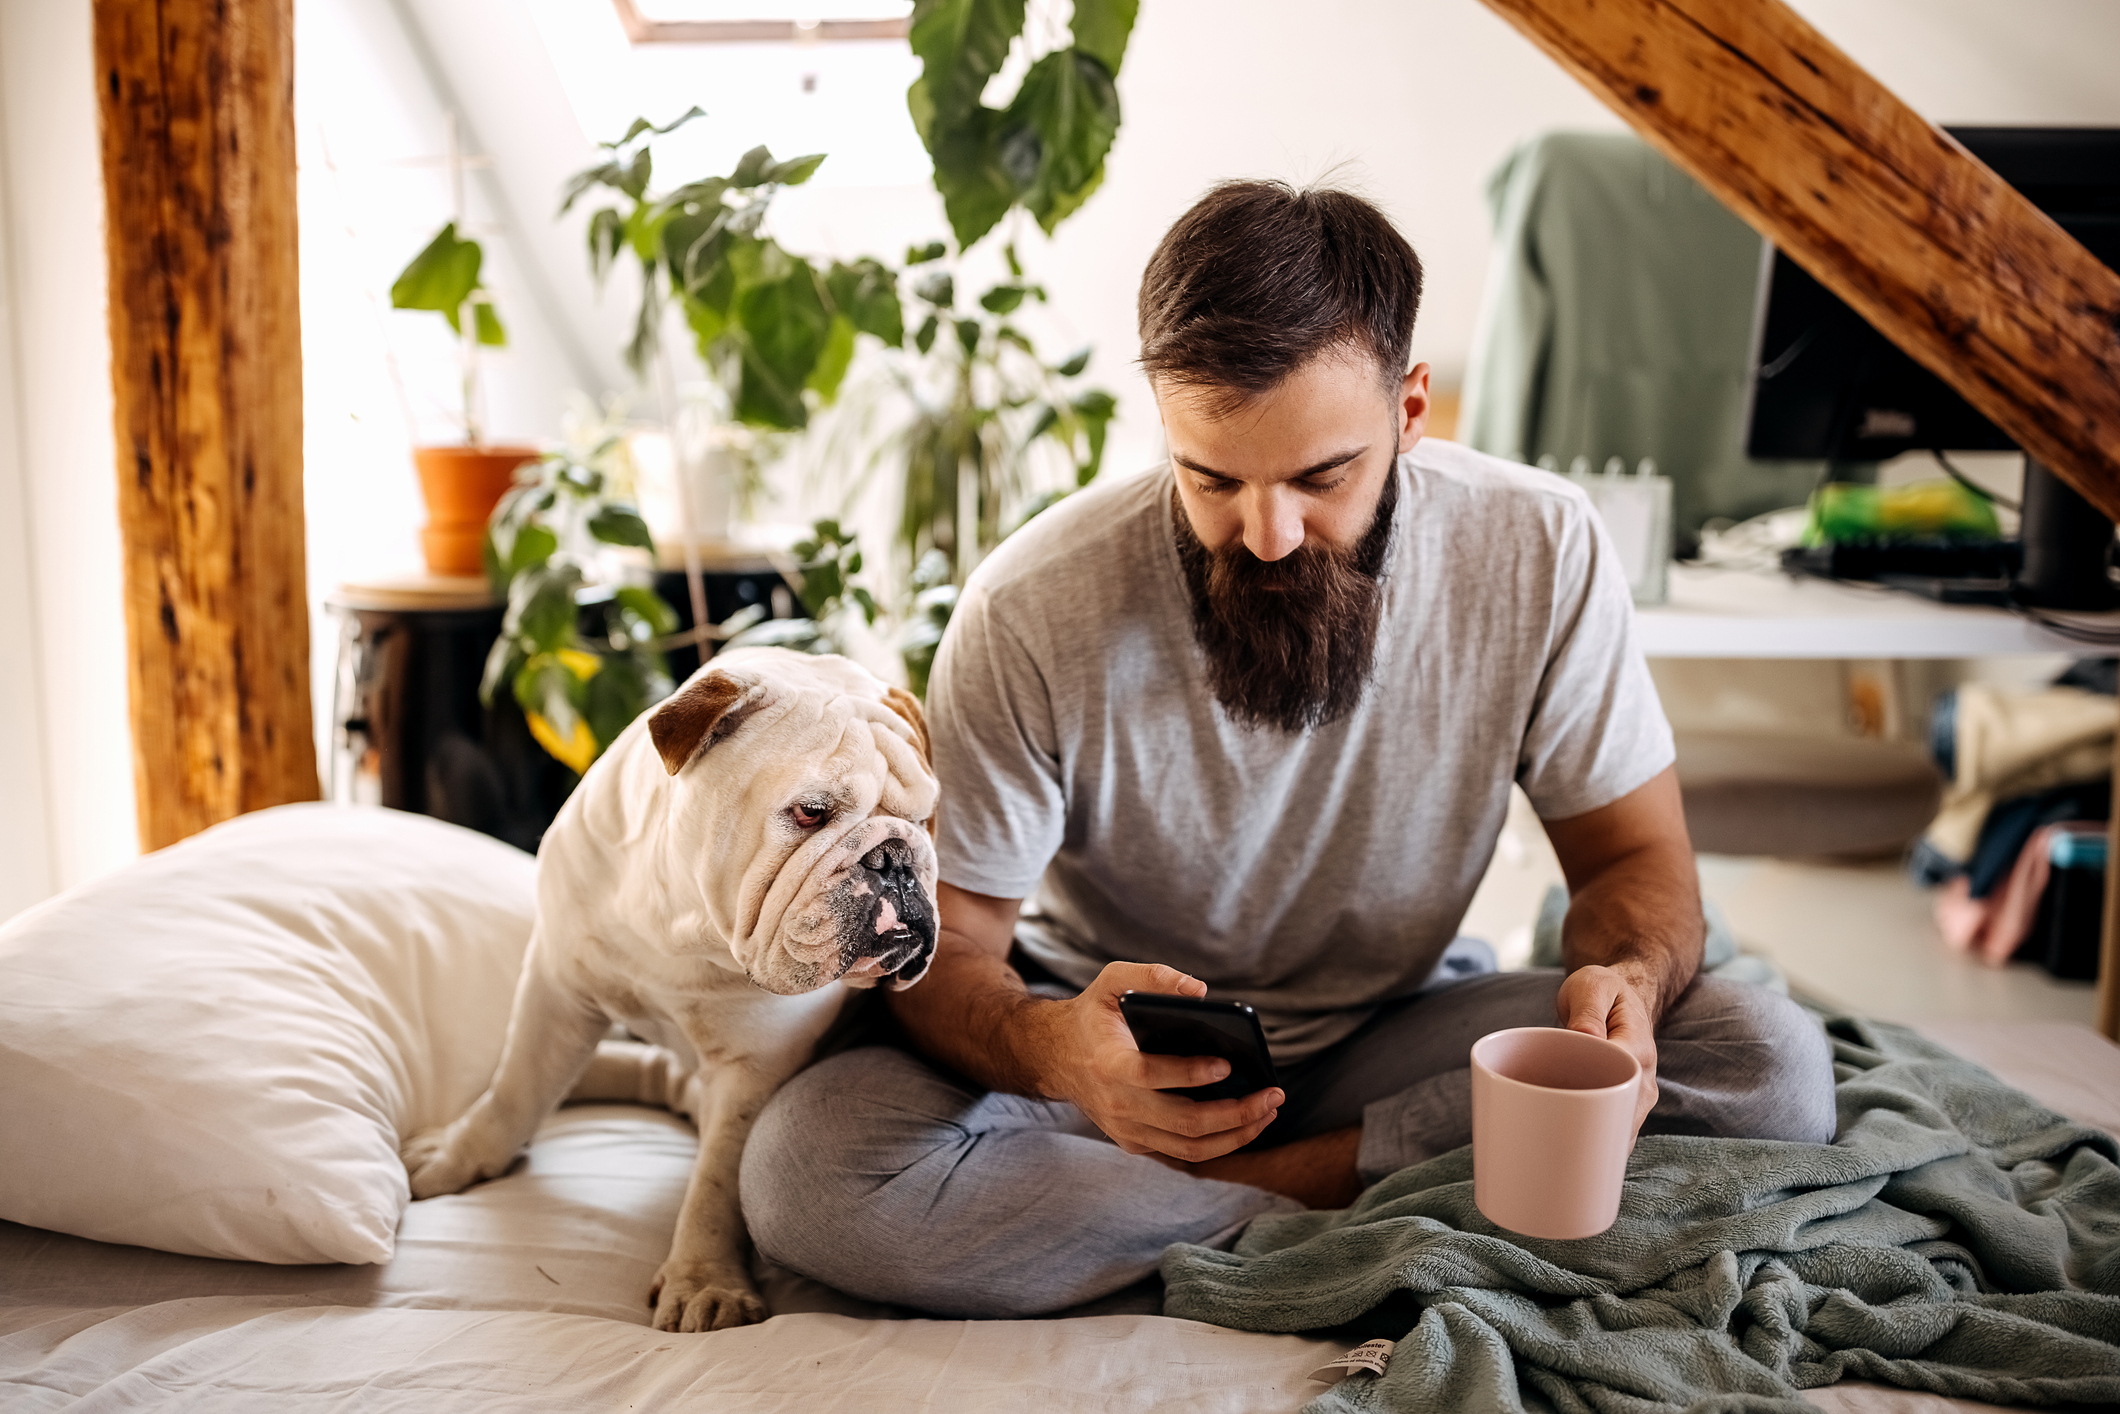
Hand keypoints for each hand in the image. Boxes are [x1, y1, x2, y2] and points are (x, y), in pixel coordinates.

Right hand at [1028, 961, 1283, 1161]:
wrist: (1056, 1056)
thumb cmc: (1093, 1015)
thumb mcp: (1111, 981)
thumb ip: (1153, 976)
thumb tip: (1200, 991)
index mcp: (1108, 1063)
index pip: (1150, 1076)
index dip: (1190, 1074)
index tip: (1227, 1064)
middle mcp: (1117, 1105)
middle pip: (1184, 1122)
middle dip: (1235, 1113)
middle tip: (1272, 1094)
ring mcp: (1126, 1130)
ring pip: (1190, 1147)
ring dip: (1236, 1134)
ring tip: (1268, 1111)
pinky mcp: (1135, 1142)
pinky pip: (1183, 1152)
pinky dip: (1220, 1142)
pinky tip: (1247, 1121)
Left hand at [1554, 964, 1659, 1133]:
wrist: (1618, 999)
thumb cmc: (1601, 991)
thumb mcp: (1592, 987)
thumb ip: (1588, 1011)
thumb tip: (1585, 1037)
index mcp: (1637, 1050)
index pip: (1615, 1085)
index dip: (1585, 1098)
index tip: (1553, 1100)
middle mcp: (1644, 1079)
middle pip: (1618, 1119)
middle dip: (1584, 1129)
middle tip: (1544, 1124)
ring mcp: (1638, 1097)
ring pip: (1618, 1132)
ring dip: (1588, 1138)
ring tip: (1552, 1134)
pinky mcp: (1627, 1105)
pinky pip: (1613, 1131)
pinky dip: (1592, 1138)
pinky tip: (1566, 1140)